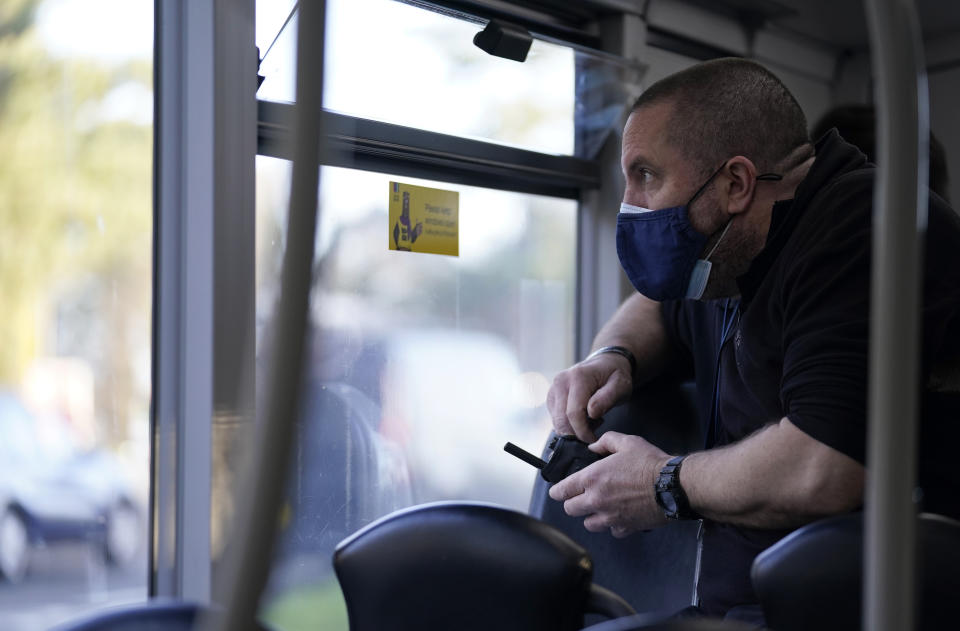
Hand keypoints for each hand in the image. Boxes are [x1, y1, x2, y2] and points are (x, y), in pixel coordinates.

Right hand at [546, 352, 632, 442]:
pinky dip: (568, 424)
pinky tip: (583, 417)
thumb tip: (592, 413)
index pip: (573, 413)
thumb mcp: (620, 385)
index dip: (583, 431)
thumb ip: (608, 398)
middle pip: (561, 419)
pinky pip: (555, 418)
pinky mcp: (551, 396)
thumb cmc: (615, 375)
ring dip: (573, 429)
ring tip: (592, 421)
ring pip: (556, 421)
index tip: (594, 439)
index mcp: (578, 377)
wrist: (605, 363)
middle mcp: (561, 381)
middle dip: (577, 433)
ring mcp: (554, 388)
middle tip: (594, 432)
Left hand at [548, 432, 671, 536]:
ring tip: (600, 507)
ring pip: (589, 524)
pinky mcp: (625, 528)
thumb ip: (605, 442)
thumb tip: (594, 447)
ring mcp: (610, 517)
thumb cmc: (650, 463)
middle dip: (573, 503)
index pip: (562, 491)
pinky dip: (614, 525)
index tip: (558, 491)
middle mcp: (596, 501)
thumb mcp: (626, 442)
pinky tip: (620, 515)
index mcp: (592, 479)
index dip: (557, 491)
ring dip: (592, 516)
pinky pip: (612, 531)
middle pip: (570, 510)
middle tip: (581, 496)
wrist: (673, 486)